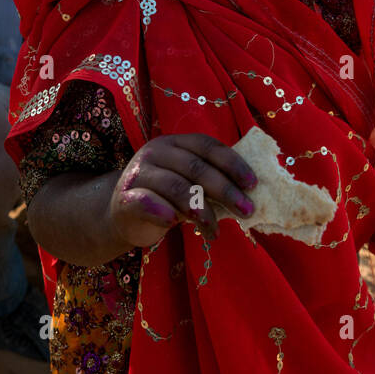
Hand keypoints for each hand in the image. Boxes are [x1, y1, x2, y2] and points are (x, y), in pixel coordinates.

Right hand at [108, 133, 257, 248]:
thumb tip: (249, 193)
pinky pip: (147, 202)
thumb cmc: (165, 197)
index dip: (232, 163)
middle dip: (226, 190)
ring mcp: (139, 173)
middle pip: (197, 168)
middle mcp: (156, 151)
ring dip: (202, 211)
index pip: (208, 146)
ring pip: (177, 187)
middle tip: (247, 211)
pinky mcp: (124, 198)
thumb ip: (211, 182)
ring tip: (214, 231)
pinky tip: (176, 223)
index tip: (252, 184)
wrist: (122, 215)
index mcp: (175, 142)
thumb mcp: (188, 183)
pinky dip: (164, 211)